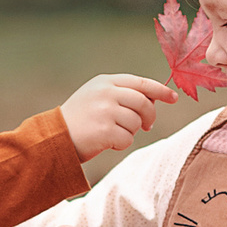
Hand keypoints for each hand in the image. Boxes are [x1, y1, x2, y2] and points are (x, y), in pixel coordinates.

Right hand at [60, 73, 175, 160]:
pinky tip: (107, 142)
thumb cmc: (79, 119)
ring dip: (130, 132)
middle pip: (144, 103)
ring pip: (137, 123)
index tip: (173, 97)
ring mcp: (105, 111)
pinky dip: (121, 144)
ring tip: (113, 134)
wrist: (53, 137)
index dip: (160, 90)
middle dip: (149, 117)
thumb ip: (122, 94)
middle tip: (146, 126)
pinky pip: (128, 139)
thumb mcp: (97, 97)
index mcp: (105, 82)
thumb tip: (155, 100)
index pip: (141, 83)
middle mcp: (106, 93)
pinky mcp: (105, 130)